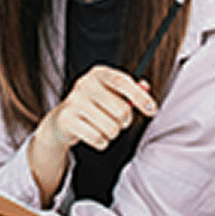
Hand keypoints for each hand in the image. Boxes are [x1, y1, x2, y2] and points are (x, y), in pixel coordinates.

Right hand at [27, 65, 156, 204]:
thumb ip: (130, 89)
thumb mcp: (111, 92)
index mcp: (99, 73)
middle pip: (122, 110)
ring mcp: (74, 102)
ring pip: (112, 128)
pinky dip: (102, 142)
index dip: (140, 97)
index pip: (123, 82)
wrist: (62, 120)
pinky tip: (94, 135)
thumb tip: (146, 86)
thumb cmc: (94, 105)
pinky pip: (98, 139)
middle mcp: (85, 84)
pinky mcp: (67, 121)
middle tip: (118, 121)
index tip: (152, 110)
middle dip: (125, 121)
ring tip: (103, 127)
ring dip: (113, 133)